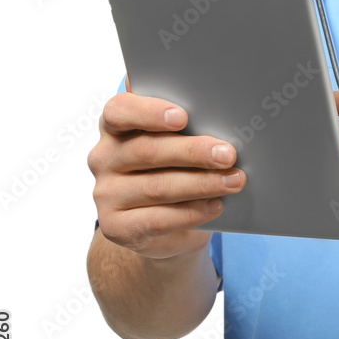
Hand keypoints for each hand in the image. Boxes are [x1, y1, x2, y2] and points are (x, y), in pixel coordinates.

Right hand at [87, 77, 247, 257]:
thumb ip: (187, 129)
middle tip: (228, 154)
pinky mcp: (115, 227)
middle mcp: (104, 158)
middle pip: (147, 150)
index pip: (119, 111)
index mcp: (114, 127)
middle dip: (193, 152)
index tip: (182, 117)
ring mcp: (106, 194)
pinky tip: (215, 205)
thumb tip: (220, 119)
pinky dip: (191, 212)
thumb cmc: (176, 173)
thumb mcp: (179, 146)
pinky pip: (157, 219)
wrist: (167, 227)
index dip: (149, 112)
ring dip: (202, 184)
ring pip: (157, 187)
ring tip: (234, 181)